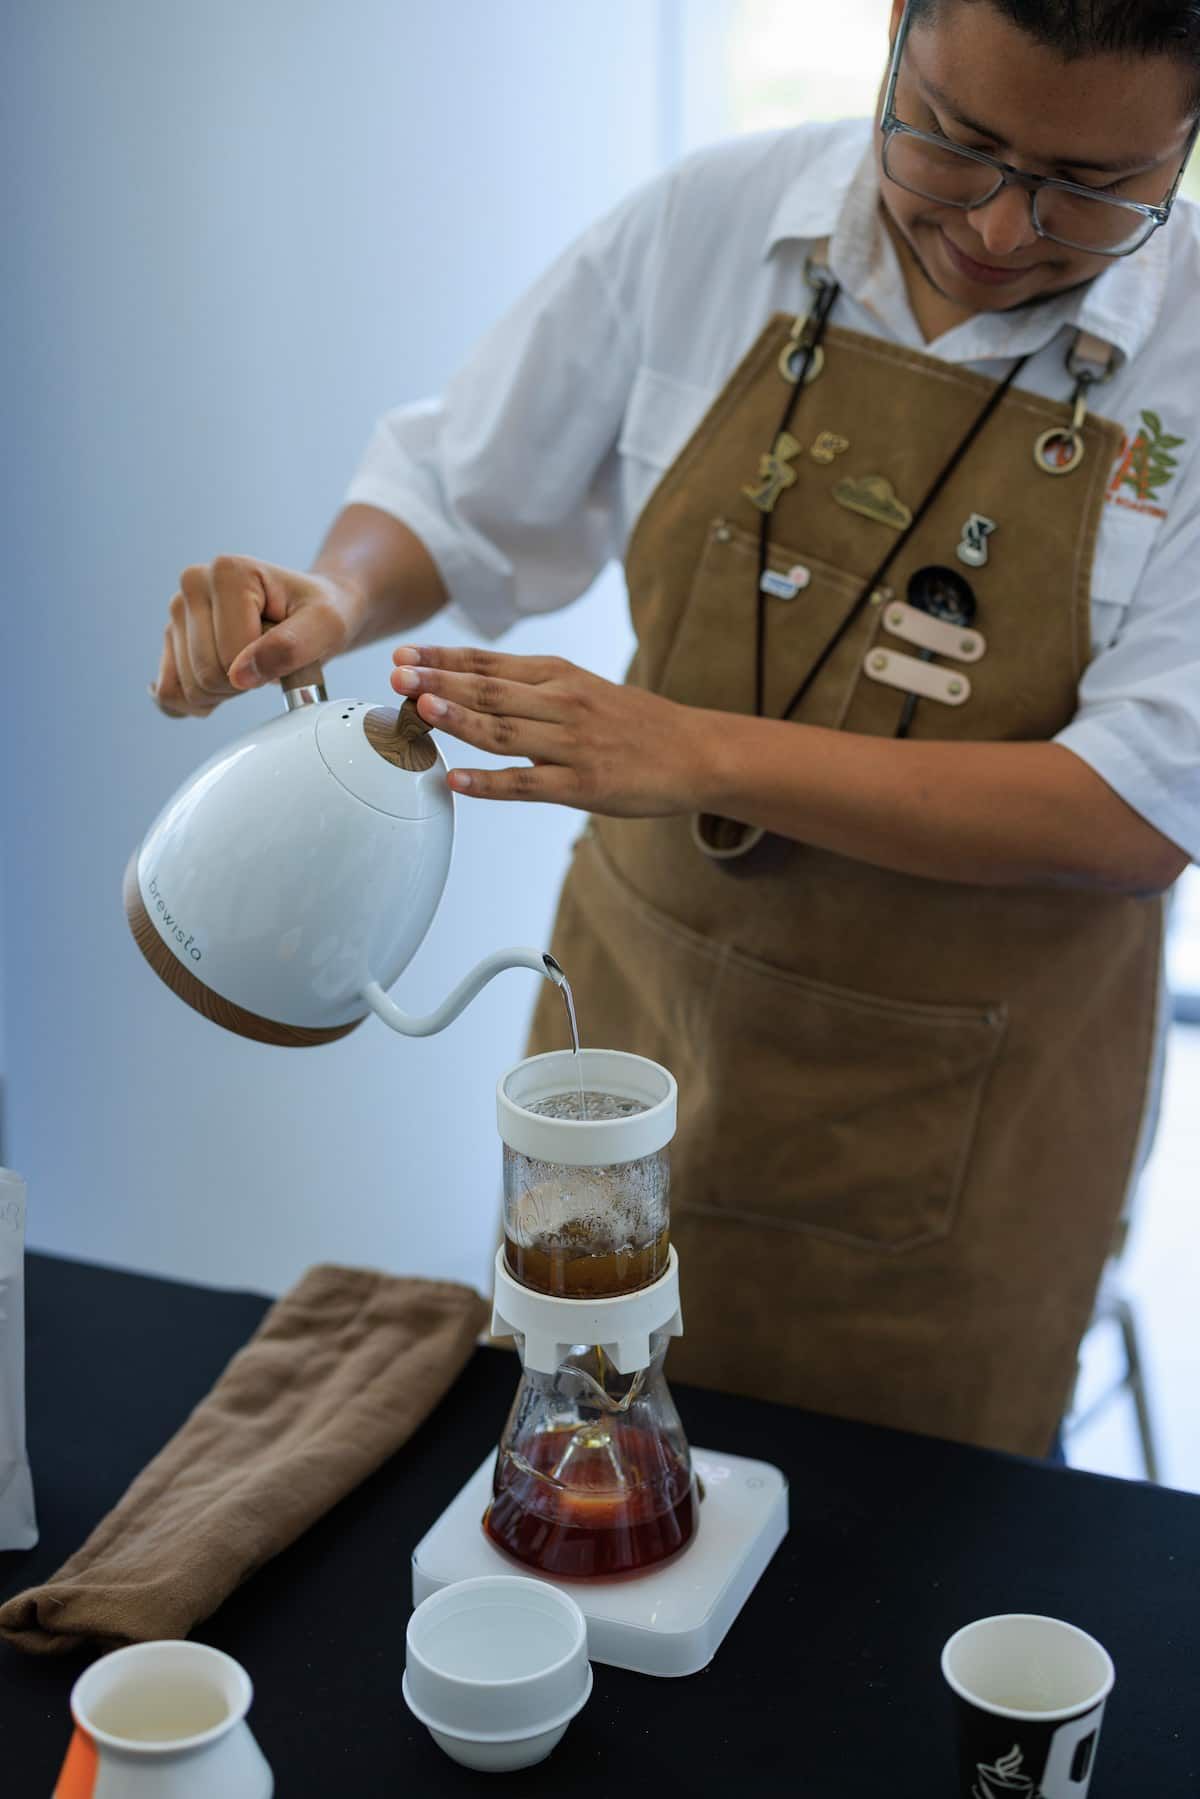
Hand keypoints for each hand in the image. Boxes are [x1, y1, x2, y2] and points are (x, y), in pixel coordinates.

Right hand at [150, 556, 367, 717]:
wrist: (314, 611)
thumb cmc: (322, 613)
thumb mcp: (327, 626)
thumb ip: (291, 647)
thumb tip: (240, 675)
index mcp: (227, 571)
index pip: (231, 656)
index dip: (263, 669)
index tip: (282, 648)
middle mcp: (194, 583)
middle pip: (204, 674)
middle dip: (242, 684)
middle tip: (268, 661)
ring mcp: (178, 611)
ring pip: (188, 688)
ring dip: (225, 693)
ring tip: (251, 665)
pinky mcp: (172, 638)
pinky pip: (168, 693)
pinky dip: (196, 704)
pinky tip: (221, 692)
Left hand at [390, 645, 711, 814]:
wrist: (695, 752)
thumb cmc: (633, 723)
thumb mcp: (583, 688)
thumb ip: (531, 688)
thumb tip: (470, 684)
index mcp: (558, 676)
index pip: (489, 662)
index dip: (443, 658)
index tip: (404, 655)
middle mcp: (563, 703)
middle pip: (490, 690)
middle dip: (439, 680)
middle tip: (396, 676)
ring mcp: (573, 744)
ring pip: (505, 730)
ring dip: (459, 719)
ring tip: (420, 710)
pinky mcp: (585, 784)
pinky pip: (529, 784)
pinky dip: (491, 782)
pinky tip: (457, 781)